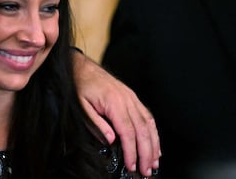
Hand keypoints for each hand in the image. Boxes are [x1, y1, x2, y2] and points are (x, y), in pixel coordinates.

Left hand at [73, 50, 159, 175]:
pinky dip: (153, 132)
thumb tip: (111, 140)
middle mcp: (127, 99)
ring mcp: (132, 97)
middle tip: (147, 170)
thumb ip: (96, 123)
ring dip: (154, 144)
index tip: (132, 166)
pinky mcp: (132, 97)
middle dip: (146, 152)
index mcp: (114, 102)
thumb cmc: (80, 86)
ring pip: (148, 123)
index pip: (128, 131)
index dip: (132, 151)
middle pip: (142, 129)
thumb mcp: (81, 106)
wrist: (81, 67)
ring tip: (154, 162)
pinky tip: (155, 144)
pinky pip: (147, 116)